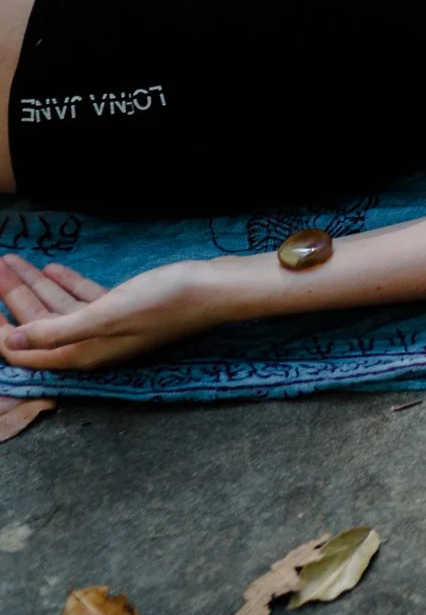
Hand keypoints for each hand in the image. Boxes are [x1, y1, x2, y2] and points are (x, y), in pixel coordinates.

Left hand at [0, 252, 225, 369]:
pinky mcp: (124, 308)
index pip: (24, 351)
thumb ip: (58, 331)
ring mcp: (108, 326)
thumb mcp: (108, 315)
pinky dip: (64, 284)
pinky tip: (51, 269)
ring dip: (33, 286)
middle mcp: (91, 344)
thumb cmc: (166, 301)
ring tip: (11, 261)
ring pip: (58, 308)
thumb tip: (13, 342)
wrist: (216, 289)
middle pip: (37, 325)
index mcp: (83, 353)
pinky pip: (83, 299)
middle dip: (11, 298)